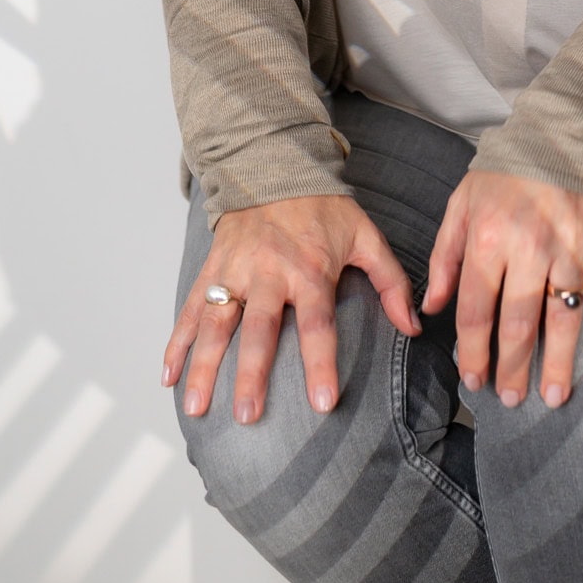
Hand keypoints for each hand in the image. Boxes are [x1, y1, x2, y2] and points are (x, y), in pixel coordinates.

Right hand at [164, 194, 418, 423]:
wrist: (275, 165)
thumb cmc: (325, 209)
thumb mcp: (365, 236)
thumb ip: (391, 281)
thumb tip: (414, 326)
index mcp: (310, 269)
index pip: (317, 324)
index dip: (321, 364)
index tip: (323, 404)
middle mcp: (269, 272)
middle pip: (260, 330)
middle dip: (252, 374)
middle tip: (248, 416)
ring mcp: (235, 271)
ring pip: (216, 323)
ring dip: (203, 366)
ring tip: (195, 407)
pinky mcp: (212, 268)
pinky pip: (191, 308)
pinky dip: (177, 341)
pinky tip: (168, 376)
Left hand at [421, 170, 582, 408]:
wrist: (564, 128)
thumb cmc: (507, 169)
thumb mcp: (462, 203)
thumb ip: (444, 256)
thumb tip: (431, 309)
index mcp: (488, 238)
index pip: (475, 310)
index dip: (472, 351)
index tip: (473, 379)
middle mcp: (529, 247)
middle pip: (518, 323)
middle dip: (512, 368)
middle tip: (510, 400)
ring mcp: (571, 246)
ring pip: (564, 318)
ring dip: (560, 363)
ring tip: (555, 396)